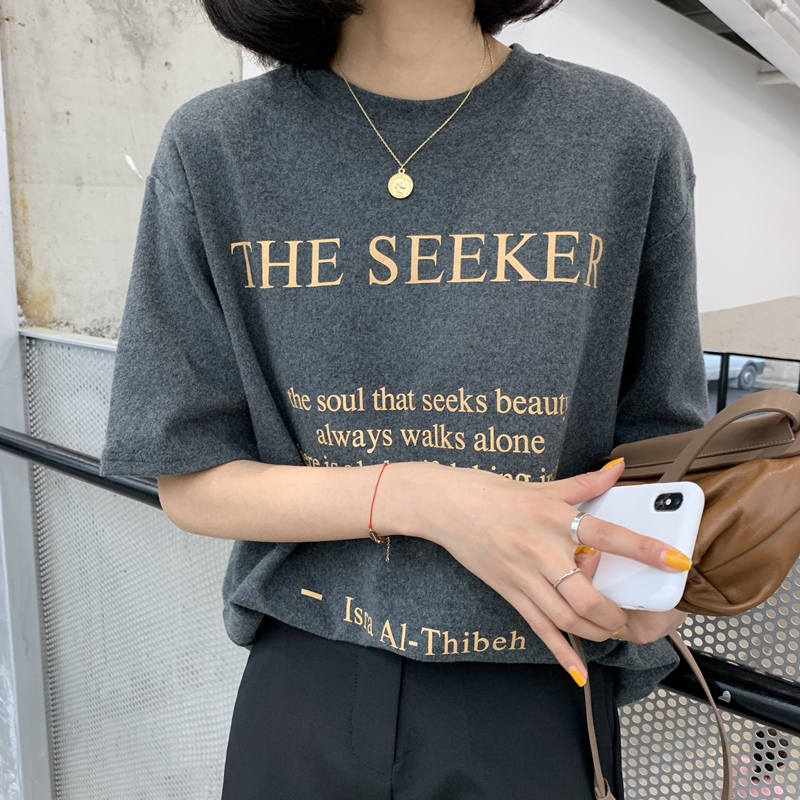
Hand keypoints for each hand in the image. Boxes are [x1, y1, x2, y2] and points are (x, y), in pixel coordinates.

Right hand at [381, 458, 692, 685]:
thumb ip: (585, 483)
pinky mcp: (509, 592)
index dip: (644, 550)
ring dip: (595, 632)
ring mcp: (523, 575)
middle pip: (586, 596)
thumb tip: (620, 468)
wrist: (446, 505)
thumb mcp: (542, 486)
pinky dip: (561, 653)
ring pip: (565, 618)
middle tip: (630, 615)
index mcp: (553, 517)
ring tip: (610, 631)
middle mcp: (541, 550)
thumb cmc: (493, 492)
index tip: (676, 562)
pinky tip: (578, 673)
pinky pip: (538, 627)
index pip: (608, 535)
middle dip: (615, 613)